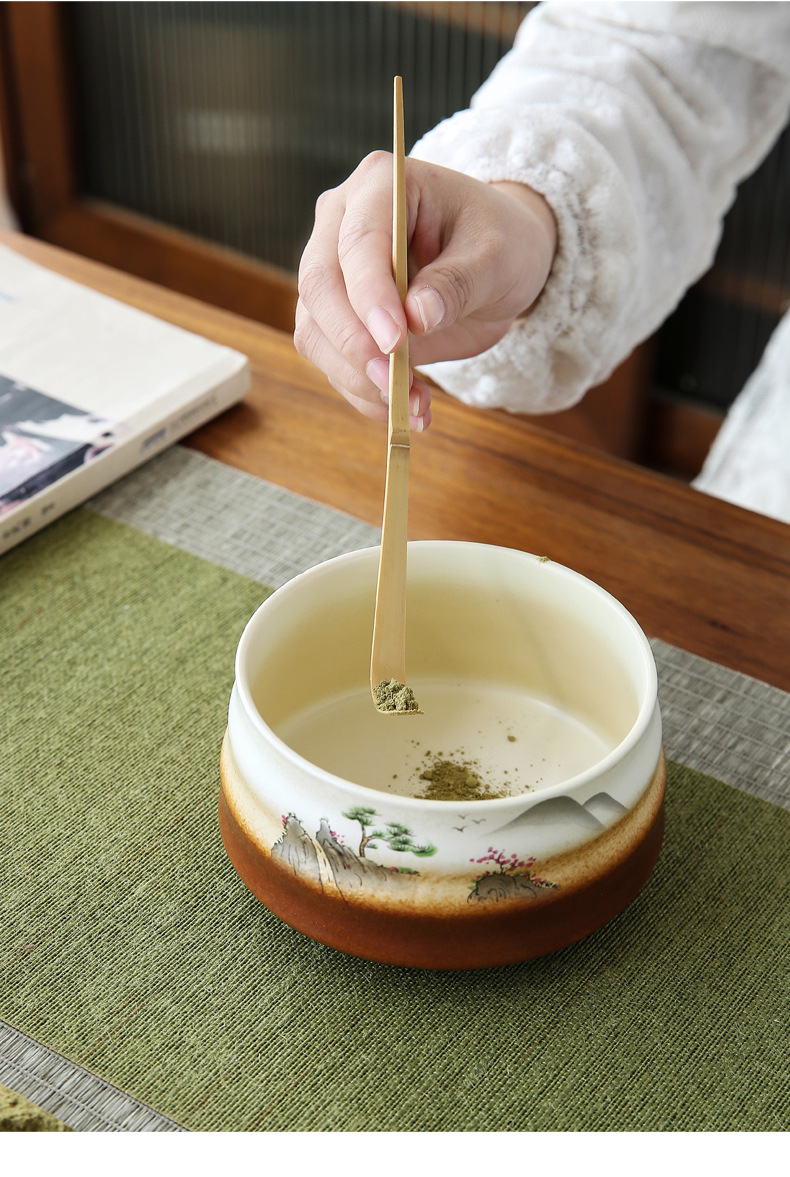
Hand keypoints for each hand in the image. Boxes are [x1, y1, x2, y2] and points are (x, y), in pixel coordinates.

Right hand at [294, 154, 556, 429]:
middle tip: (395, 383)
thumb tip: (418, 317)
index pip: (357, 243)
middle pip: (319, 286)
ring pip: (316, 330)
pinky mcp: (335, 316)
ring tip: (413, 406)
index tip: (394, 342)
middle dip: (354, 343)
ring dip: (359, 378)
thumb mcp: (495, 256)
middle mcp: (341, 222)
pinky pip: (333, 360)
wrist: (495, 262)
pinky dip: (365, 393)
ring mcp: (332, 270)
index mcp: (381, 185)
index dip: (370, 296)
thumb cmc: (498, 243)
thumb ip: (457, 283)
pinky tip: (407, 409)